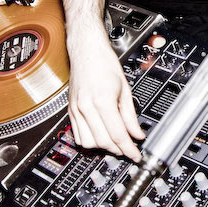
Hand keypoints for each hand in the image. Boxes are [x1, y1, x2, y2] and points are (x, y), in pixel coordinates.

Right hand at [67, 33, 144, 160]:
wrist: (87, 51)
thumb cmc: (105, 64)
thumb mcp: (125, 89)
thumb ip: (130, 115)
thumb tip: (137, 134)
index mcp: (102, 100)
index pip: (117, 134)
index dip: (129, 149)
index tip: (136, 155)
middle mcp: (86, 107)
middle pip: (103, 142)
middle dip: (117, 149)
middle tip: (128, 148)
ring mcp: (76, 109)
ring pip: (88, 142)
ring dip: (102, 146)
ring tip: (114, 141)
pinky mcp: (70, 110)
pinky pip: (77, 135)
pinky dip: (89, 140)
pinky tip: (100, 136)